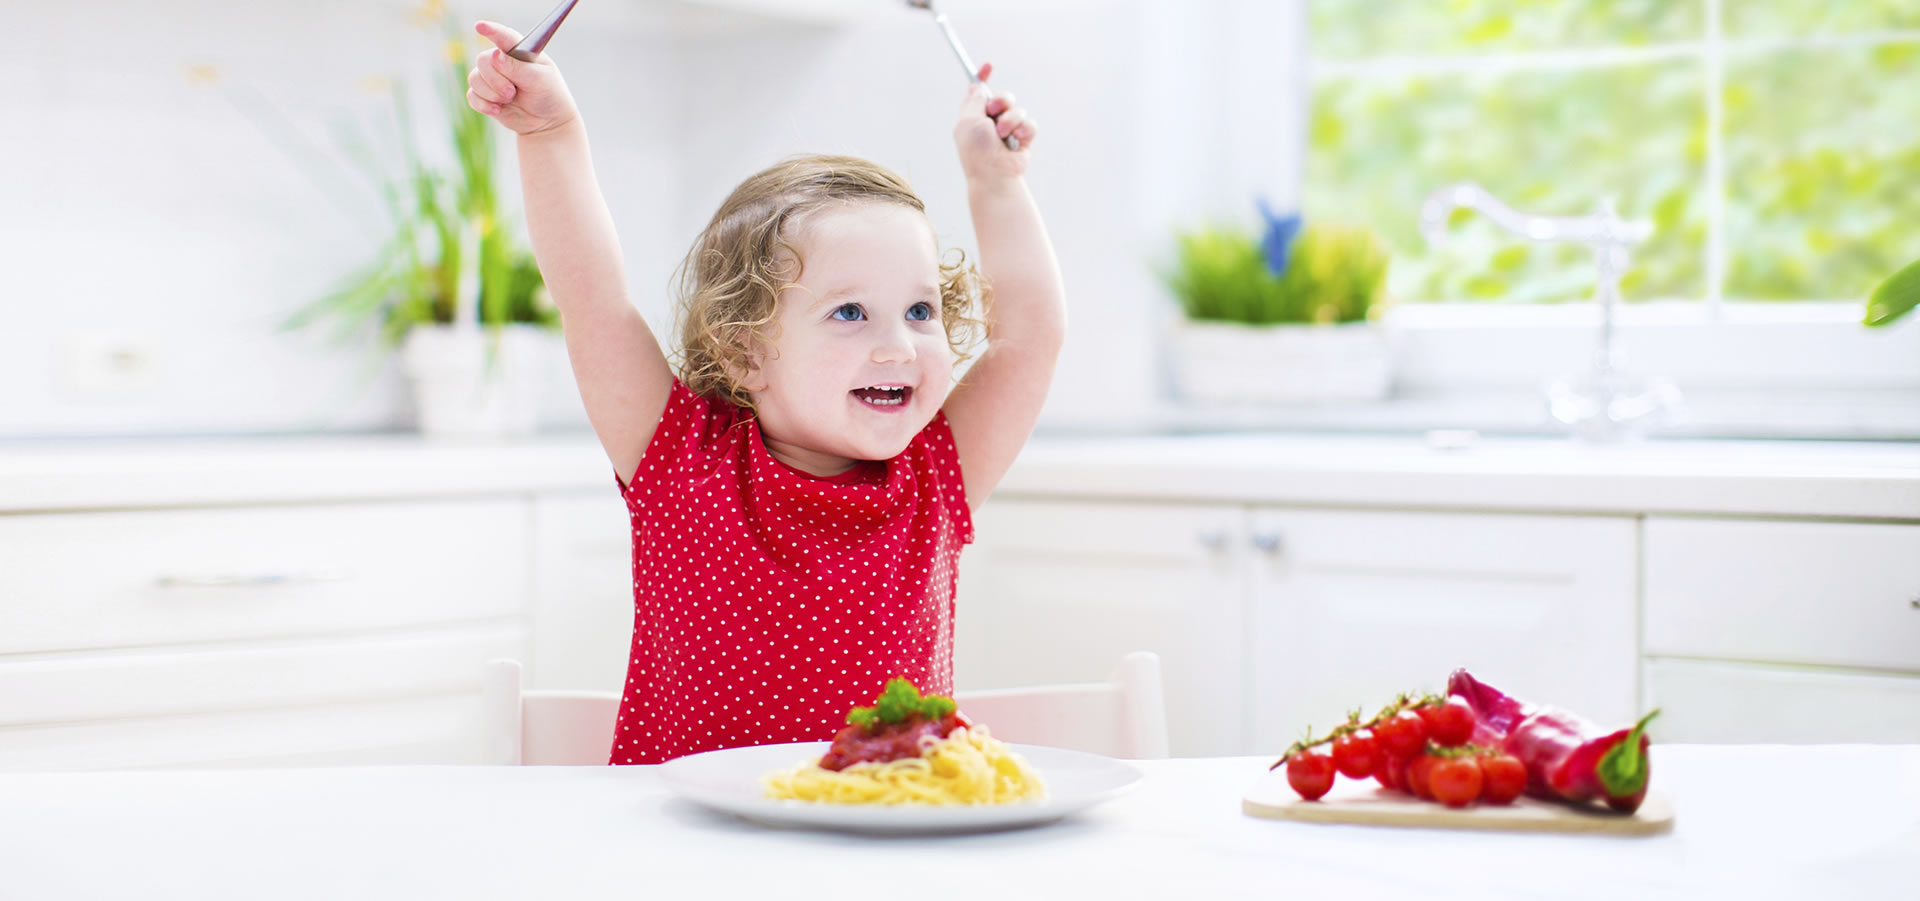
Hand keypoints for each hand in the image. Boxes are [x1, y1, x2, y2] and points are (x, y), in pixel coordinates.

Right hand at [466, 20, 579, 135]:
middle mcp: (502, 61)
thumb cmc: (549, 95)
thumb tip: (495, 55)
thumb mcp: (539, 80)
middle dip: (495, 79)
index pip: (504, 36)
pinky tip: (497, 110)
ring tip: (510, 99)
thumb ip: (517, 68)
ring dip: (491, 93)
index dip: (491, 30)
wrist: (547, 122)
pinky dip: (483, 104)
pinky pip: (472, 95)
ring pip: (474, 78)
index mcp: (520, 51)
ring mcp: (492, 77)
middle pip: (483, 60)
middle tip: (512, 92)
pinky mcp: (485, 95)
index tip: (480, 26)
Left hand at [954, 63, 1035, 182]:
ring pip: (1018, 109)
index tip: (988, 65)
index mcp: (973, 117)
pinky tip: (1016, 142)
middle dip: (1002, 100)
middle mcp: (990, 122)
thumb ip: (974, 101)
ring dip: (1011, 120)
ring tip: (1003, 135)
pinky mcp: (1023, 139)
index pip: (978, 92)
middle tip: (995, 111)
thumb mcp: (969, 120)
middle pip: (1003, 96)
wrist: (995, 175)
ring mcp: (1008, 131)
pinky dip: (1023, 131)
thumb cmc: (977, 151)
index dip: (983, 77)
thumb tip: (976, 86)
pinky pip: (1030, 124)